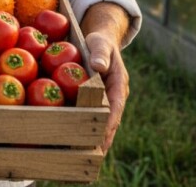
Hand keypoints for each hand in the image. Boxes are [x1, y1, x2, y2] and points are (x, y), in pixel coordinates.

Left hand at [85, 30, 127, 153]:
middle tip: (94, 155)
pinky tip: (76, 140)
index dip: (110, 122)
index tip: (103, 137)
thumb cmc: (99, 41)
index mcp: (119, 84)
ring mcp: (105, 99)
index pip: (116, 106)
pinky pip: (92, 115)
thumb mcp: (100, 43)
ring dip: (96, 138)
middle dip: (104, 137)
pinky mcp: (95, 100)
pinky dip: (87, 128)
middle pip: (111, 120)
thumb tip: (98, 66)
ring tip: (86, 155)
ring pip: (102, 121)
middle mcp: (114, 95)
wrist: (100, 41)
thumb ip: (100, 53)